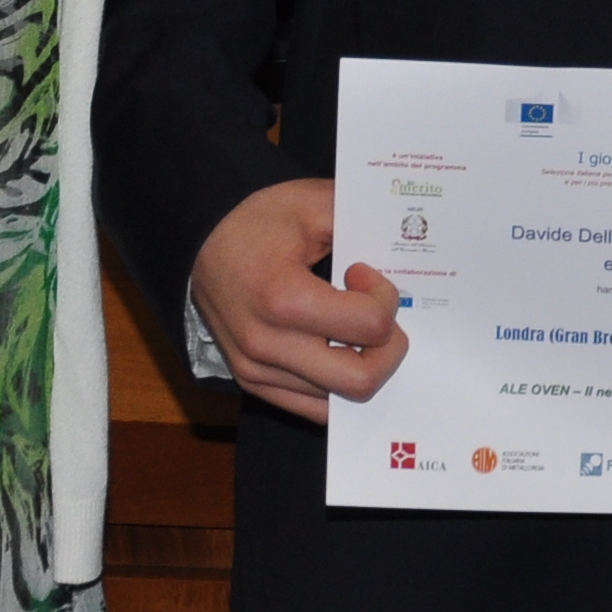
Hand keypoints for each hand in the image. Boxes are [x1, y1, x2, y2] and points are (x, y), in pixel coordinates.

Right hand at [191, 178, 407, 424]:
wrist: (201, 241)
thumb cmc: (260, 221)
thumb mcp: (315, 204)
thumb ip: (364, 226)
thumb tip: (410, 246)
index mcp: (282, 298)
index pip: (370, 327)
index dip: (384, 298)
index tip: (363, 273)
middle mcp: (266, 345)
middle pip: (361, 380)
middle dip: (388, 348)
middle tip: (376, 315)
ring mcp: (256, 371)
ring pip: (339, 399)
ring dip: (361, 364)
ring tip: (351, 325)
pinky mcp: (252, 383)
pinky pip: (314, 408)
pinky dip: (338, 384)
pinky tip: (339, 348)